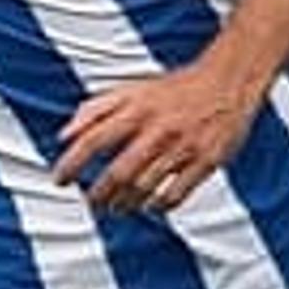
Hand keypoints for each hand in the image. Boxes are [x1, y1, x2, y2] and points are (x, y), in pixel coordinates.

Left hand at [53, 61, 261, 216]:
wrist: (228, 81)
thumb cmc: (174, 89)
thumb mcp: (132, 89)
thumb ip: (95, 109)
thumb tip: (63, 136)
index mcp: (137, 110)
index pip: (93, 139)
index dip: (72, 163)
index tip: (60, 179)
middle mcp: (158, 130)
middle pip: (118, 173)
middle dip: (99, 194)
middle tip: (91, 201)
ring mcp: (183, 148)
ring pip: (144, 188)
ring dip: (124, 203)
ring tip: (116, 207)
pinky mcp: (206, 162)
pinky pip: (175, 195)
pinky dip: (158, 206)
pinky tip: (149, 206)